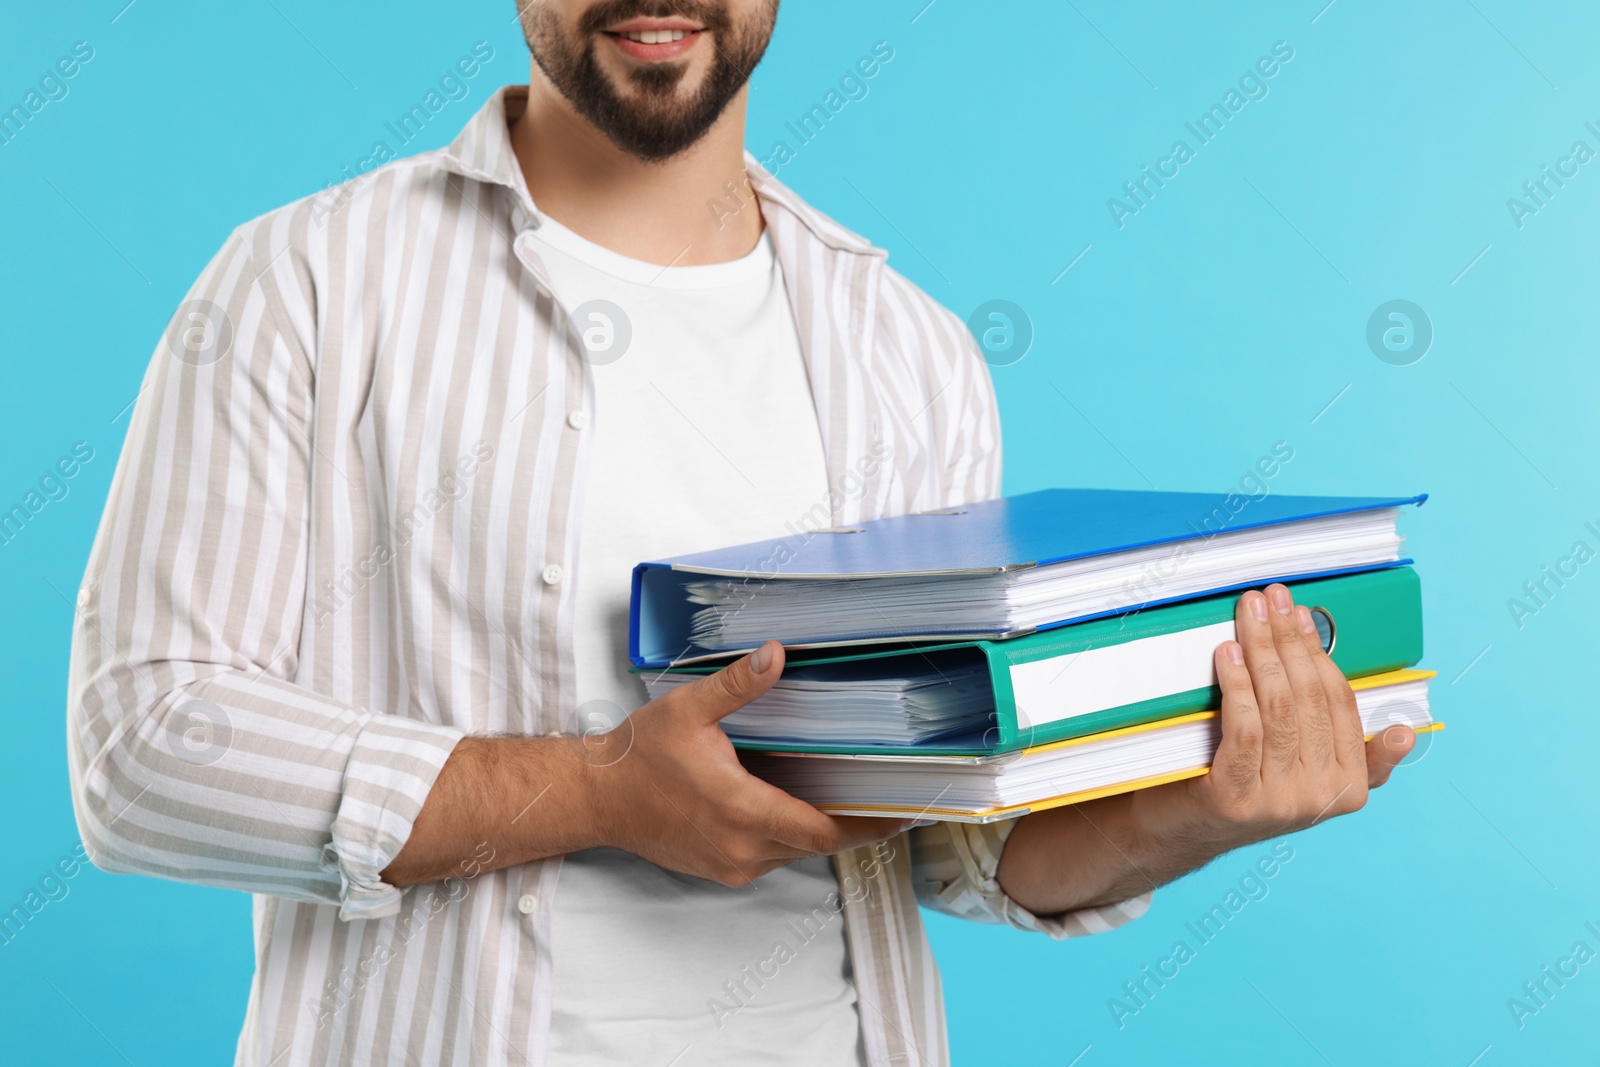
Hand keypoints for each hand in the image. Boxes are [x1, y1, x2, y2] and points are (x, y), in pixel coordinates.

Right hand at [590, 640, 905, 886]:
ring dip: (822, 827)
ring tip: (854, 795)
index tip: (904, 812)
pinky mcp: (722, 868)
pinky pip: (772, 855)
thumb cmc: (640, 756)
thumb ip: (738, 685)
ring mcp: (732, 864)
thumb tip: (776, 654)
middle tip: (891, 796)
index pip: (823, 830)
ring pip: (796, 851)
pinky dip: (792, 834)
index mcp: (742, 810)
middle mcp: (742, 848)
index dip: (869, 824)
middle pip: (818, 844)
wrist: (597, 799)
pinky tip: (801, 804)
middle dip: (856, 823)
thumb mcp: (689, 709)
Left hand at [1133, 582, 1415, 851]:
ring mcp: (1281, 803)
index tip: (1302, 614)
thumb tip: (1356, 686)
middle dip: (1290, 640)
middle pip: (1309, 699)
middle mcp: (1323, 797)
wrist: (1182, 829)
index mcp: (1351, 785)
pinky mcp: (1237, 800)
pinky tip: (1227, 653)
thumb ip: (1324, 729)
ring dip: (1263, 652)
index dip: (1321, 653)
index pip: (1342, 703)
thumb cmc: (1240, 780)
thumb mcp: (1295, 762)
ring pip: (1278, 708)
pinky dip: (1237, 686)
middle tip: (1272, 600)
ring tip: (1249, 615)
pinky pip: (1244, 729)